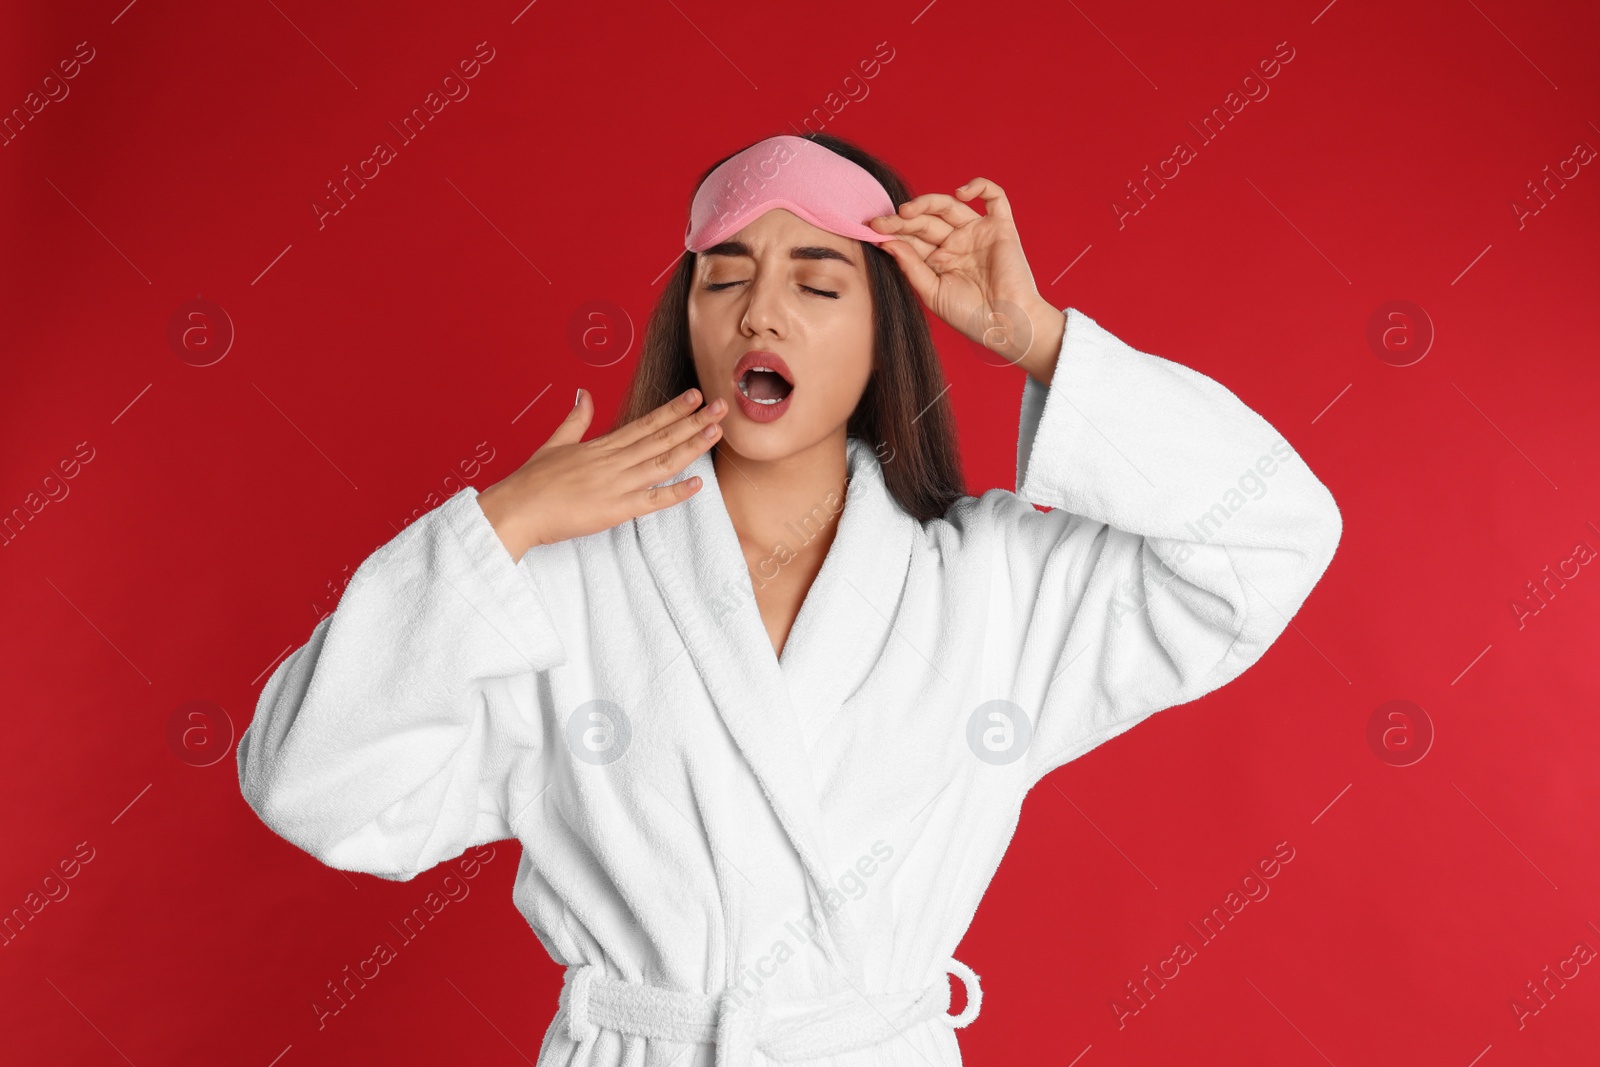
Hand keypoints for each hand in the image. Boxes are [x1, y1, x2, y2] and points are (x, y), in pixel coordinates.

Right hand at [477, 388, 727, 560]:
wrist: (516, 509)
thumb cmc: (532, 481)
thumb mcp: (555, 443)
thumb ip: (575, 419)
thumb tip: (583, 393)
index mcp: (601, 446)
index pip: (645, 423)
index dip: (673, 410)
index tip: (695, 396)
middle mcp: (613, 461)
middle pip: (661, 438)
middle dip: (693, 421)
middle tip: (722, 407)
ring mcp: (616, 484)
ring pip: (662, 462)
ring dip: (691, 446)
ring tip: (716, 432)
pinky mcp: (614, 510)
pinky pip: (651, 501)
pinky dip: (675, 493)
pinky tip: (697, 483)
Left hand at [868, 178, 1058, 369]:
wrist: (1006, 325)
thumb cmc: (970, 316)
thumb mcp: (931, 292)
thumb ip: (910, 266)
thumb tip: (887, 242)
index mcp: (938, 260)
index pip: (912, 238)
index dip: (893, 232)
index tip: (871, 231)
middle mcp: (956, 243)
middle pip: (925, 221)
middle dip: (902, 221)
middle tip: (880, 223)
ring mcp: (977, 233)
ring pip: (949, 206)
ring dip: (926, 203)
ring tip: (906, 211)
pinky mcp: (1001, 227)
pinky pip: (995, 197)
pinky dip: (980, 186)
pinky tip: (960, 192)